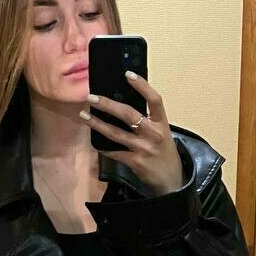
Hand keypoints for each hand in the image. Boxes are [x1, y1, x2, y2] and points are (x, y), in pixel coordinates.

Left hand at [79, 70, 184, 194]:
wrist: (172, 181)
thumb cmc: (164, 154)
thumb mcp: (162, 133)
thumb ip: (148, 121)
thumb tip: (123, 105)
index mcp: (162, 123)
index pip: (154, 99)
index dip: (142, 85)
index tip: (127, 74)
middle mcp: (153, 134)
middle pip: (128, 114)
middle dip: (108, 104)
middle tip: (91, 97)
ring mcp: (144, 148)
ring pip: (116, 133)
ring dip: (97, 123)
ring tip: (84, 115)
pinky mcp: (135, 162)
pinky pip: (114, 152)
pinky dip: (103, 147)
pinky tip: (93, 141)